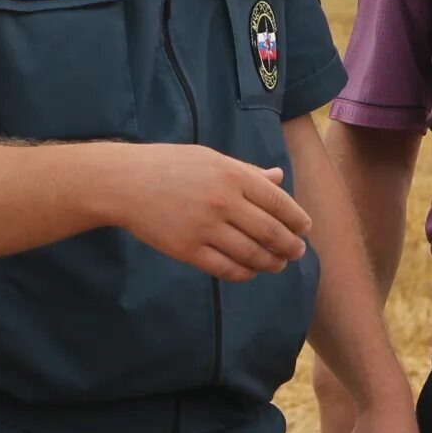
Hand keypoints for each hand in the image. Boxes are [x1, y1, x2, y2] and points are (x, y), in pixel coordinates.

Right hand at [112, 144, 311, 280]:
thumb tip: (278, 178)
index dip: (297, 219)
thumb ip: (247, 172)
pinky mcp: (188, 250)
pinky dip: (244, 273)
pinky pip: (226, 268)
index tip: (305, 229)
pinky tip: (251, 271)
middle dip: (290, 246)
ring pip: (252, 254)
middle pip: (271, 232)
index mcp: (234, 175)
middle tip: (298, 252)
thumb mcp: (212, 159)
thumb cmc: (171, 165)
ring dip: (271, 263)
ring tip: (278, 264)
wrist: (126, 183)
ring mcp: (206, 228)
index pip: (279, 203)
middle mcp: (224, 202)